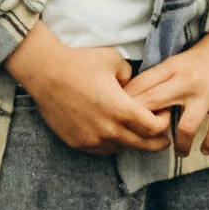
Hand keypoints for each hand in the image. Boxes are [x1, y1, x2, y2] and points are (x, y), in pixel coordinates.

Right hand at [7, 27, 172, 154]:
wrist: (44, 72)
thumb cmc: (80, 62)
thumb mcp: (115, 60)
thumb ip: (130, 75)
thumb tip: (132, 86)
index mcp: (122, 110)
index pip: (154, 128)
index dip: (164, 123)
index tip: (164, 115)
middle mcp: (109, 130)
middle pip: (142, 146)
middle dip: (156, 143)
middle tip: (163, 139)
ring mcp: (92, 139)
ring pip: (121, 148)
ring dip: (132, 142)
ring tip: (134, 132)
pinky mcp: (77, 142)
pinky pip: (101, 149)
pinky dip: (111, 143)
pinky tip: (112, 132)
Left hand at [129, 28, 208, 158]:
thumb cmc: (203, 55)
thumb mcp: (177, 61)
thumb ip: (160, 78)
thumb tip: (134, 100)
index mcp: (170, 67)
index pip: (139, 86)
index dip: (125, 105)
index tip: (122, 120)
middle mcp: (185, 79)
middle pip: (153, 103)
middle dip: (144, 126)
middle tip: (145, 141)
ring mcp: (207, 91)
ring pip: (186, 126)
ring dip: (181, 144)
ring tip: (180, 152)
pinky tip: (205, 151)